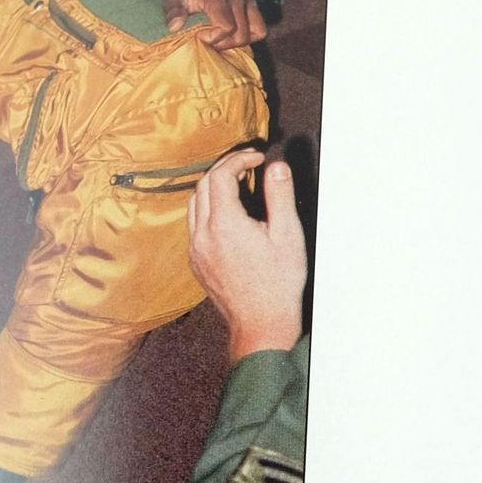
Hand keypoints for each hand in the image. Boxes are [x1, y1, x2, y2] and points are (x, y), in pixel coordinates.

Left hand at [164, 0, 265, 50]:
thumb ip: (174, 12)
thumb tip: (175, 27)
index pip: (226, 28)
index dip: (214, 39)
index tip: (200, 36)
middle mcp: (238, 0)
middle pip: (241, 35)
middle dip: (225, 44)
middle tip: (211, 41)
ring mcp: (248, 2)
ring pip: (255, 33)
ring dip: (239, 42)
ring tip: (223, 39)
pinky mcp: (253, 5)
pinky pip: (260, 29)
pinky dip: (250, 36)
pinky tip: (234, 36)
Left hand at [187, 148, 306, 363]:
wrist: (261, 324)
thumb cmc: (278, 285)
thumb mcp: (287, 235)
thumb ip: (279, 196)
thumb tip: (275, 167)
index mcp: (224, 225)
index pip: (220, 175)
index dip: (239, 159)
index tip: (258, 157)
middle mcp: (203, 235)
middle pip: (203, 185)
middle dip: (225, 168)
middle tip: (248, 164)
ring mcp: (196, 250)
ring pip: (194, 204)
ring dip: (212, 187)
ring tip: (238, 183)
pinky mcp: (196, 262)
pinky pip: (194, 225)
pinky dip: (208, 208)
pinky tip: (229, 213)